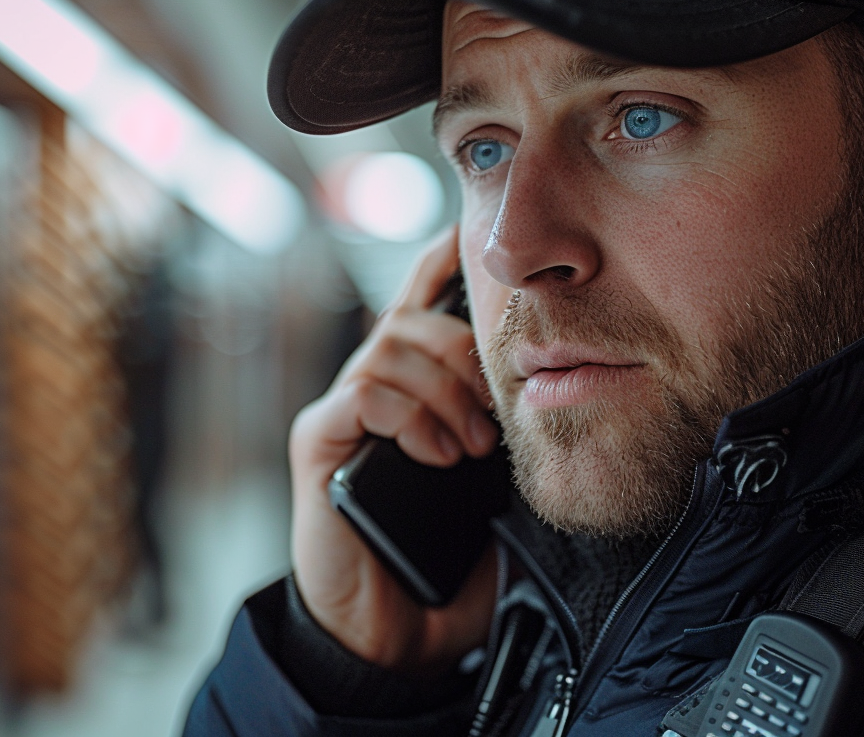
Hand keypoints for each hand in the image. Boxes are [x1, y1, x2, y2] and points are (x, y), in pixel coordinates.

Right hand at [288, 227, 499, 674]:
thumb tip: (545, 384)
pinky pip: (364, 393)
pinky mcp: (318, 444)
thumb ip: (499, 426)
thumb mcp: (489, 480)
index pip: (418, 302)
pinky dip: (410, 414)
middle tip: (496, 413)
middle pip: (410, 319)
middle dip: (464, 350)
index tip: (469, 230)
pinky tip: (437, 453)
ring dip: (445, 391)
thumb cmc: (442, 557)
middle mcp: (368, 388)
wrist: (391, 632)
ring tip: (471, 446)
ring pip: (390, 349)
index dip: (439, 259)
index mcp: (408, 387)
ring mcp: (340, 414)